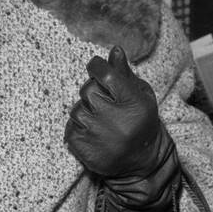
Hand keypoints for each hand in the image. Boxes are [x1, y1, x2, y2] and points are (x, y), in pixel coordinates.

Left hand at [65, 45, 163, 178]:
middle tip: (104, 101)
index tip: (96, 66)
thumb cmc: (141, 122)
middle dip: (93, 91)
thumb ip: (125, 73)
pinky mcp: (84, 148)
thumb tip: (114, 50)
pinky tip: (94, 133)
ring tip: (101, 120)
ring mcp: (98, 135)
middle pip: (88, 90)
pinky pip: (70, 127)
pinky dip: (79, 127)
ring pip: (77, 109)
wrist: (142, 162)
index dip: (97, 67)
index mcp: (133, 103)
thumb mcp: (140, 96)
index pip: (107, 75)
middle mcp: (115, 119)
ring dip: (85, 111)